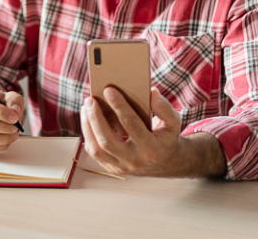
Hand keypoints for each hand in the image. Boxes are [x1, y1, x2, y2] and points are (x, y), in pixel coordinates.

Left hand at [80, 86, 220, 177]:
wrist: (167, 163)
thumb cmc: (166, 137)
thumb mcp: (172, 122)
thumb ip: (164, 107)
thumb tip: (152, 92)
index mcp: (151, 148)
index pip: (132, 125)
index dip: (119, 106)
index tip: (108, 90)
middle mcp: (135, 161)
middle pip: (107, 141)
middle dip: (95, 118)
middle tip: (90, 99)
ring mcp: (122, 167)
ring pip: (96, 149)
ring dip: (87, 127)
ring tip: (85, 108)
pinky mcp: (113, 168)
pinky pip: (95, 153)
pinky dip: (88, 135)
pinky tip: (88, 119)